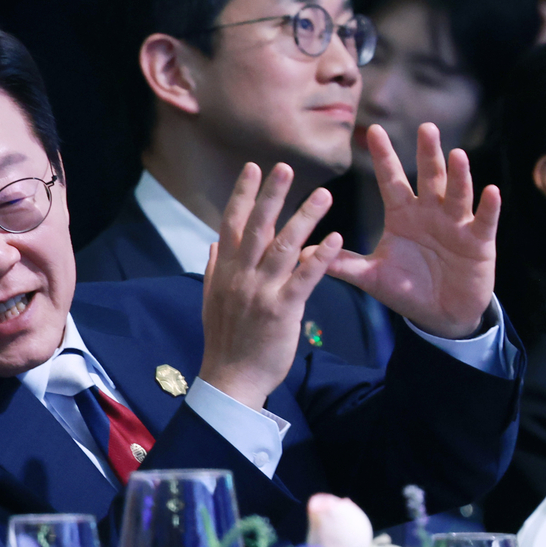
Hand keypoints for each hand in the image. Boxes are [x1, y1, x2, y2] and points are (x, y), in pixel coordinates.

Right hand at [199, 162, 343, 409]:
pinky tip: (335, 239)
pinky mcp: (281, 311)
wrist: (230, 379)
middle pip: (257, 228)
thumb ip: (213, 269)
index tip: (253, 168)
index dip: (243, 195)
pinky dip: (319, 258)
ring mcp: (260, 292)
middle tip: (285, 167)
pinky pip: (303, 279)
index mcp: (224, 272)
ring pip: (284, 247)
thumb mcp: (211, 301)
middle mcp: (240, 277)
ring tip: (323, 195)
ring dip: (304, 218)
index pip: (232, 224)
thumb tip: (213, 243)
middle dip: (271, 195)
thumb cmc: (224, 341)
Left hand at [327, 123, 499, 339]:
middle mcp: (430, 212)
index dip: (383, 156)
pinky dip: (488, 208)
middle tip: (426, 128)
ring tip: (456, 156)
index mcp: (402, 215)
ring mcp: (456, 224)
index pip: (391, 180)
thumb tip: (304, 254)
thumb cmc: (406, 288)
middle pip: (428, 178)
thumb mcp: (371, 276)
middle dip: (427, 154)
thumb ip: (343, 263)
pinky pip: (484, 221)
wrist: (439, 314)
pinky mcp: (479, 242)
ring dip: (458, 175)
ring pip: (457, 194)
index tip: (373, 131)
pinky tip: (489, 191)